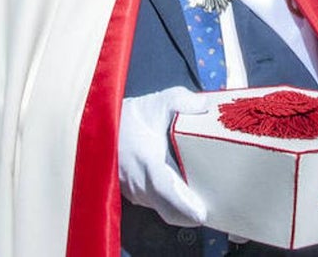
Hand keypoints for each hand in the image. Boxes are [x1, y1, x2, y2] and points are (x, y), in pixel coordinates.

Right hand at [118, 87, 210, 226]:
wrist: (102, 126)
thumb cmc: (131, 116)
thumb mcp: (158, 102)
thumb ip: (183, 101)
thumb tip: (206, 105)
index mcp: (145, 161)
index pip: (163, 189)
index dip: (182, 204)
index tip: (201, 214)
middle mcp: (139, 183)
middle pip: (168, 210)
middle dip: (191, 215)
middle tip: (216, 213)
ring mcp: (135, 192)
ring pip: (163, 209)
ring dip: (182, 210)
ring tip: (207, 204)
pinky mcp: (135, 194)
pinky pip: (157, 204)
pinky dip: (173, 205)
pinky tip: (188, 195)